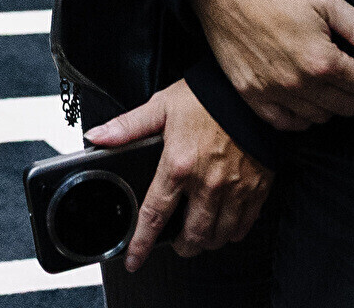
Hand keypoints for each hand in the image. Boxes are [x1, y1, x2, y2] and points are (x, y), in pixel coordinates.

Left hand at [89, 82, 273, 270]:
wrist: (248, 94)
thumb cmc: (205, 98)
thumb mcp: (160, 107)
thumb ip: (127, 127)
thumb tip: (97, 137)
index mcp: (178, 166)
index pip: (155, 215)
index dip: (142, 243)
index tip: (135, 260)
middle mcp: (207, 184)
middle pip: (192, 235)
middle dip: (181, 245)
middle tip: (176, 242)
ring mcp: (234, 191)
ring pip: (218, 236)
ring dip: (206, 242)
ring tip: (198, 234)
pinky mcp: (257, 190)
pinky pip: (244, 226)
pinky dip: (232, 232)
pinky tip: (225, 225)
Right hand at [189, 0, 353, 131]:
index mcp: (321, 60)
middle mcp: (298, 84)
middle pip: (348, 106)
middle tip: (351, 66)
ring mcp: (273, 93)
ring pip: (321, 118)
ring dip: (331, 101)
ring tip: (325, 76)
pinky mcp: (251, 95)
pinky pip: (287, 124)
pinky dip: (301, 116)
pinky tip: (303, 94)